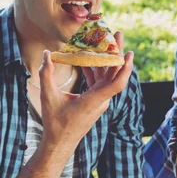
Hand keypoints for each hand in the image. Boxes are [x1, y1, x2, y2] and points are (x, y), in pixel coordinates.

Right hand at [38, 31, 132, 154]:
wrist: (60, 143)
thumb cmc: (55, 123)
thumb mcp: (48, 97)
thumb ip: (46, 74)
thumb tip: (46, 54)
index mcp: (94, 100)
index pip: (116, 83)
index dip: (125, 68)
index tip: (130, 53)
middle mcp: (101, 100)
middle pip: (114, 73)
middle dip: (117, 53)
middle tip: (118, 34)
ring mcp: (99, 100)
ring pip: (107, 76)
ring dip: (106, 59)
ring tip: (105, 40)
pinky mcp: (94, 100)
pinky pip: (99, 81)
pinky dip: (96, 69)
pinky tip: (89, 58)